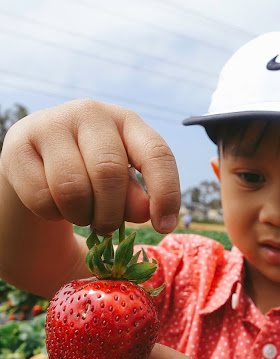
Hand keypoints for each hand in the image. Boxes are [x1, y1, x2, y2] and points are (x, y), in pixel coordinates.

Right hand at [0, 99, 179, 235]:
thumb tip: (145, 211)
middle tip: (106, 228)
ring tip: (81, 215)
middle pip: (109, 173)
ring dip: (81, 216)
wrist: (38, 165)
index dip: (165, 194)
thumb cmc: (92, 179)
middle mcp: (90, 114)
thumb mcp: (123, 189)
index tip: (164, 228)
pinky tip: (54, 205)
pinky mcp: (18, 144)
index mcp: (127, 122)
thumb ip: (137, 200)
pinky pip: (41, 197)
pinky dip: (52, 214)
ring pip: (72, 188)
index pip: (157, 153)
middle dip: (111, 214)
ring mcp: (51, 124)